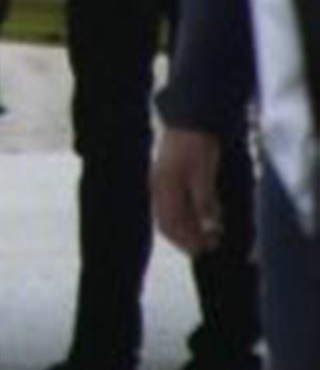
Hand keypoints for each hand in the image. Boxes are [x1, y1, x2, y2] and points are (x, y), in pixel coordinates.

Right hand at [152, 127, 223, 253]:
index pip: (169, 224)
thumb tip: (209, 228)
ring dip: (190, 226)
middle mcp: (159, 187)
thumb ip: (204, 202)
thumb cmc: (197, 145)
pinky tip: (203, 214)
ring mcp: (162, 181)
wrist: (191, 118)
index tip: (205, 250)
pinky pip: (174, 202)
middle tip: (210, 245)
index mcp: (164, 188)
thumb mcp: (203, 175)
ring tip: (211, 233)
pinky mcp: (169, 175)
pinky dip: (188, 213)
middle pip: (168, 221)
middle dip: (187, 236)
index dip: (186, 240)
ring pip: (171, 213)